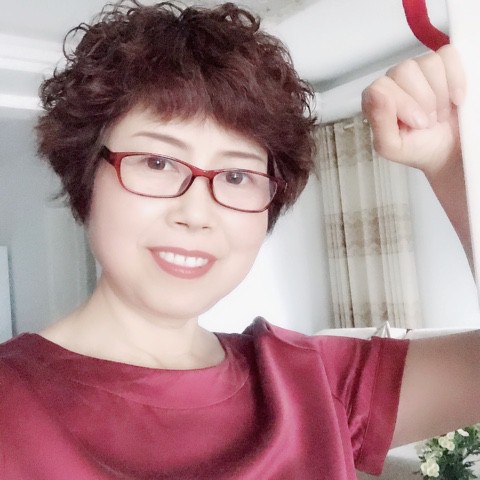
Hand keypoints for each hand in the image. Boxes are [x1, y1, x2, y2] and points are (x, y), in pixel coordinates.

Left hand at [361, 45, 464, 180]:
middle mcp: (394, 80)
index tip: (418, 123)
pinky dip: (456, 80)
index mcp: (376, 100)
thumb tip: (375, 93)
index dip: (403, 104)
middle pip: (404, 71)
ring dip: (440, 93)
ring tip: (441, 113)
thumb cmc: (417, 147)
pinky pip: (448, 55)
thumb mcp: (393, 146)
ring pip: (427, 62)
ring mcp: (418, 68)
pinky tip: (455, 99)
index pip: (380, 87)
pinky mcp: (442, 63)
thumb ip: (379, 123)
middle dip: (424, 100)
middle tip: (430, 122)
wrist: (448, 150)